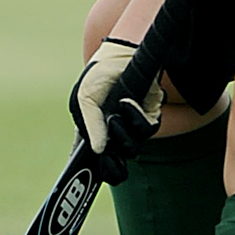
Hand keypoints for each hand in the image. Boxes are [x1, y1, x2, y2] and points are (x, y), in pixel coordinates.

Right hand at [68, 37, 163, 183]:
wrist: (124, 55)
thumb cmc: (99, 77)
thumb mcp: (85, 97)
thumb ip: (90, 124)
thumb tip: (98, 151)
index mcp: (92, 134)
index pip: (91, 165)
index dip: (93, 176)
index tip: (92, 180)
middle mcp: (112, 137)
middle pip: (115, 166)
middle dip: (113, 162)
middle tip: (110, 154)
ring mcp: (131, 130)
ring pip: (131, 148)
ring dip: (123, 130)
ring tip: (117, 108)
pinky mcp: (149, 119)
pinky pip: (147, 129)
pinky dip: (137, 116)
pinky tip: (128, 102)